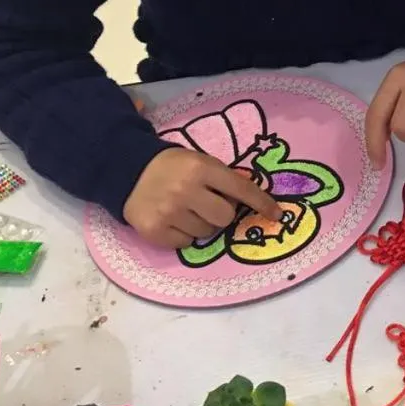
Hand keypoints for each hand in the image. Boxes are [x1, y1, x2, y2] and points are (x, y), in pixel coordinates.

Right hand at [124, 147, 283, 249]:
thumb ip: (223, 178)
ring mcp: (169, 212)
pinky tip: (173, 220)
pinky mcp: (154, 231)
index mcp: (201, 168)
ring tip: (186, 210)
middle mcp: (186, 190)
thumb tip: (252, 203)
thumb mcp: (200, 161)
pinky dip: (184, 234)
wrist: (127, 171)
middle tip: (208, 204)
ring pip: (206, 232)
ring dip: (202, 224)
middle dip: (222, 213)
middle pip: (225, 217)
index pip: (241, 189)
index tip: (277, 214)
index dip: (261, 203)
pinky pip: (186, 243)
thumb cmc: (173, 167)